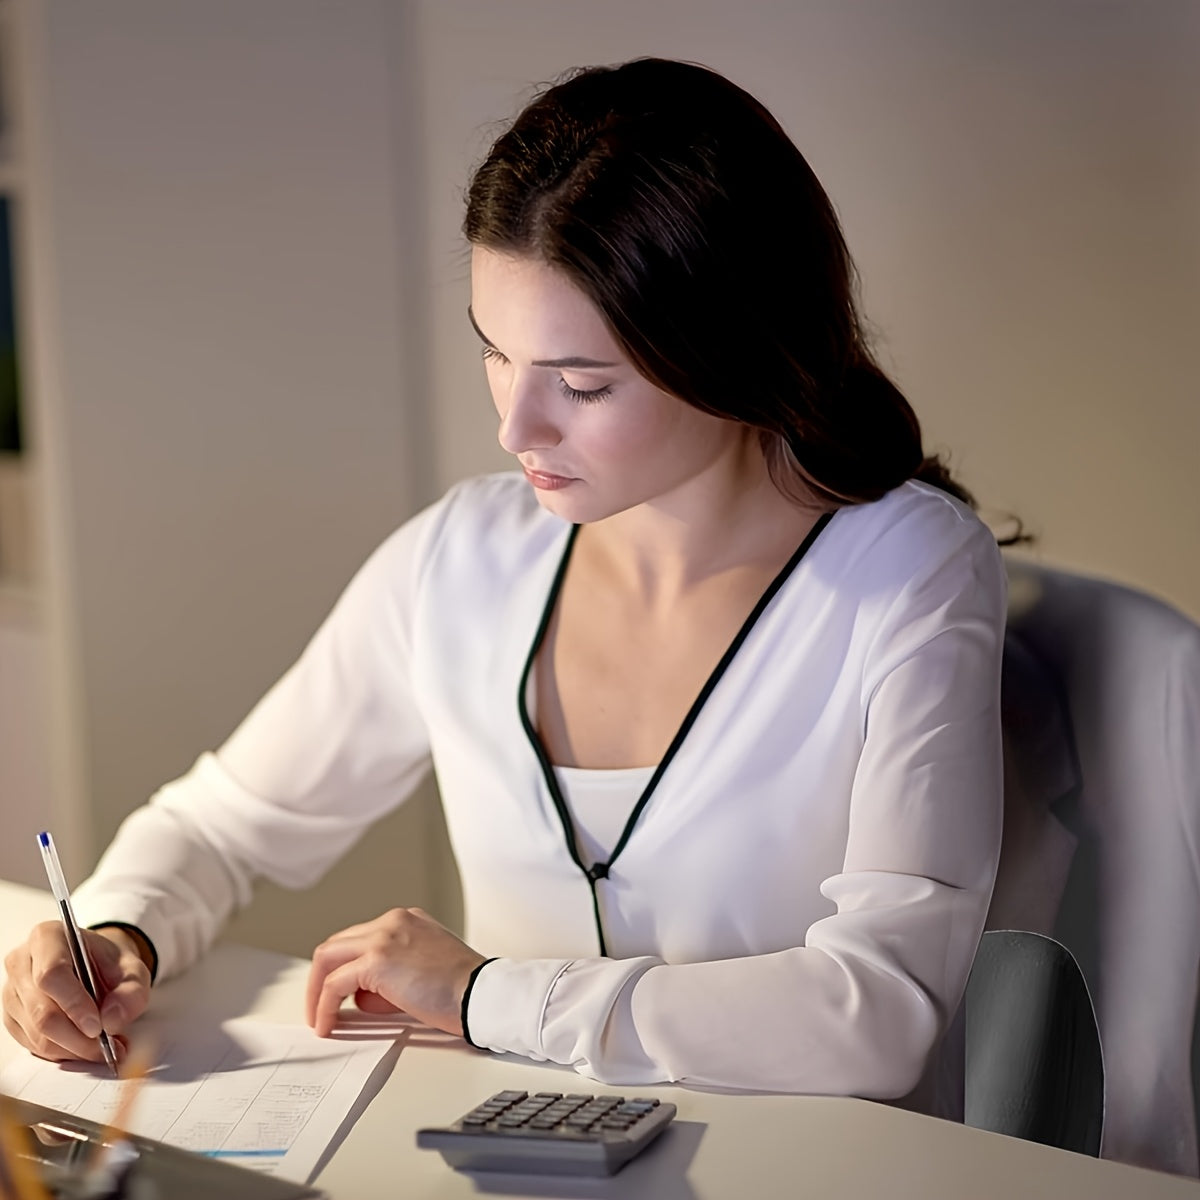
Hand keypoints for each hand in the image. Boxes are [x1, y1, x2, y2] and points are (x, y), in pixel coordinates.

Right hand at [2, 922, 151, 1062]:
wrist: (94, 966)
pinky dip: (62, 1052)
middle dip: (77, 1037)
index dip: (74, 1004)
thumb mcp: (133, 969)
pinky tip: (84, 1046)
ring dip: (73, 1049)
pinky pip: (33, 1045)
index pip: (51, 974)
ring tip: (103, 1047)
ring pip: (36, 1034)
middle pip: (41, 1011)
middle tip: (108, 1046)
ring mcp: (12, 992)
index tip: (98, 1026)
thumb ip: (131, 992)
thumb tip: (111, 1020)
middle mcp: (22, 963)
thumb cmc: (108, 964)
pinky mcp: (12, 1017)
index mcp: (48, 937)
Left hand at [305, 908, 485, 1037]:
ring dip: (317, 991)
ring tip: (320, 1017)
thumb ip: (394, 970)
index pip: (361, 938)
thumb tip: (365, 995)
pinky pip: (334, 984)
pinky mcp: (376, 960)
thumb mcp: (426, 965)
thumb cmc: (464, 987)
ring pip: (328, 957)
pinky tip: (326, 1024)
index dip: (344, 966)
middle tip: (320, 1005)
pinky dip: (324, 1006)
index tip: (339, 991)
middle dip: (321, 977)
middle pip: (338, 943)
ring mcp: (383, 936)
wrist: (481, 992)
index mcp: (408, 920)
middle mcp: (393, 921)